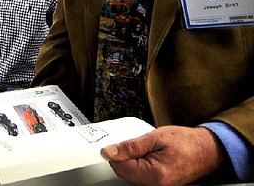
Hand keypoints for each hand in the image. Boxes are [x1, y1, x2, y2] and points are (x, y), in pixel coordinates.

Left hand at [101, 125, 227, 185]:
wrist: (207, 150)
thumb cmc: (186, 142)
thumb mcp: (155, 137)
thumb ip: (130, 146)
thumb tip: (110, 151)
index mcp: (154, 174)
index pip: (120, 167)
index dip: (115, 153)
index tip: (116, 143)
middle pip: (124, 173)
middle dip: (124, 157)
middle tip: (137, 144)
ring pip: (131, 175)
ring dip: (132, 161)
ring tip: (146, 149)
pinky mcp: (159, 185)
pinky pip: (140, 176)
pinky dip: (139, 165)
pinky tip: (148, 156)